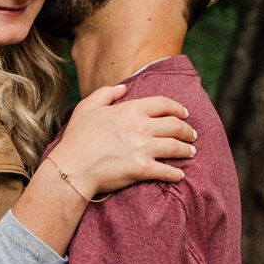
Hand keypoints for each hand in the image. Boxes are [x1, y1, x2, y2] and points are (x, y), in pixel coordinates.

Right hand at [51, 83, 196, 198]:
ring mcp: (143, 149)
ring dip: (187, 150)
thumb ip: (106, 93)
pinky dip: (176, 173)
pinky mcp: (142, 170)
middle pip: (175, 126)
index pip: (163, 104)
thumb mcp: (86, 107)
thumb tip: (123, 88)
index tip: (185, 114)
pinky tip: (180, 175)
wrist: (72, 168)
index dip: (178, 108)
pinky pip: (167, 171)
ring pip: (175, 147)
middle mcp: (140, 127)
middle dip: (187, 130)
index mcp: (130, 110)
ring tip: (191, 152)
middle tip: (192, 135)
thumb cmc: (76, 139)